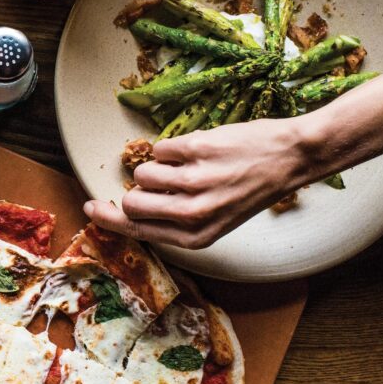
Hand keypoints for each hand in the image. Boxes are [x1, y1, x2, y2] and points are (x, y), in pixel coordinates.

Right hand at [84, 118, 320, 248]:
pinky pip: (160, 148)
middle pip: (131, 202)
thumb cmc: (251, 190)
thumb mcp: (216, 219)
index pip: (136, 231)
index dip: (109, 220)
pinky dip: (172, 148)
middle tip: (156, 184)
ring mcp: (195, 181)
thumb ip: (175, 220)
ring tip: (186, 166)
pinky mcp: (197, 150)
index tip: (92, 209)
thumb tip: (129, 207)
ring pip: (144, 172)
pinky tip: (198, 151)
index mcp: (196, 236)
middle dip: (135, 191)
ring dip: (157, 166)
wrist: (290, 158)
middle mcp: (193, 214)